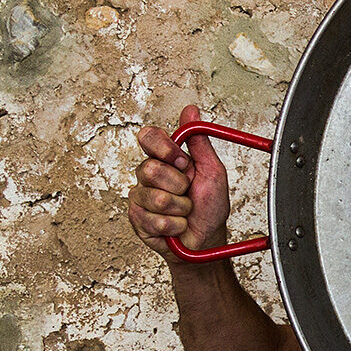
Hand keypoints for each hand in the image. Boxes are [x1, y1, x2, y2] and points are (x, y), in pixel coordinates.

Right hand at [128, 105, 230, 263]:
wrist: (206, 240)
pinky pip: (154, 219)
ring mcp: (140, 197)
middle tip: (187, 192)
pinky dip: (174, 225)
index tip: (182, 162)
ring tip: (184, 211)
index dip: (163, 148)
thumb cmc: (210, 206)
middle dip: (178, 185)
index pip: (148, 137)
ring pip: (154, 197)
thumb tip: (190, 110)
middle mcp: (149, 175)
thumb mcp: (213, 170)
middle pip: (149, 169)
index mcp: (166, 159)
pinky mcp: (137, 219)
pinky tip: (176, 226)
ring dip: (179, 209)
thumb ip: (199, 141)